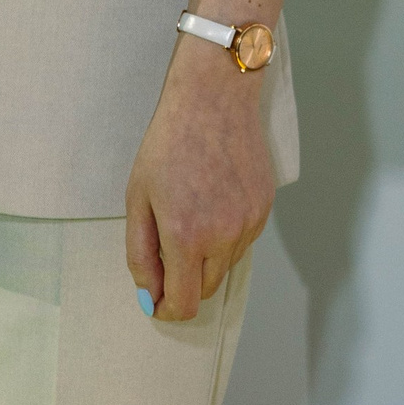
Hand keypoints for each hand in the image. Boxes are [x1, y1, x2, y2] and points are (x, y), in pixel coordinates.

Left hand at [125, 33, 274, 321]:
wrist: (213, 96)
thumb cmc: (170, 141)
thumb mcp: (138, 197)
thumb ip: (140, 253)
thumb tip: (149, 297)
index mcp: (186, 235)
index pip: (185, 304)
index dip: (167, 308)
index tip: (157, 298)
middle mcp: (223, 236)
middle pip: (206, 290)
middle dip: (185, 280)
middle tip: (168, 244)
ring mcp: (249, 223)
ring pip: (226, 265)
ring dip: (206, 256)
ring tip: (192, 210)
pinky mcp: (265, 208)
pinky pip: (243, 240)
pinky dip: (226, 234)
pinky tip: (214, 199)